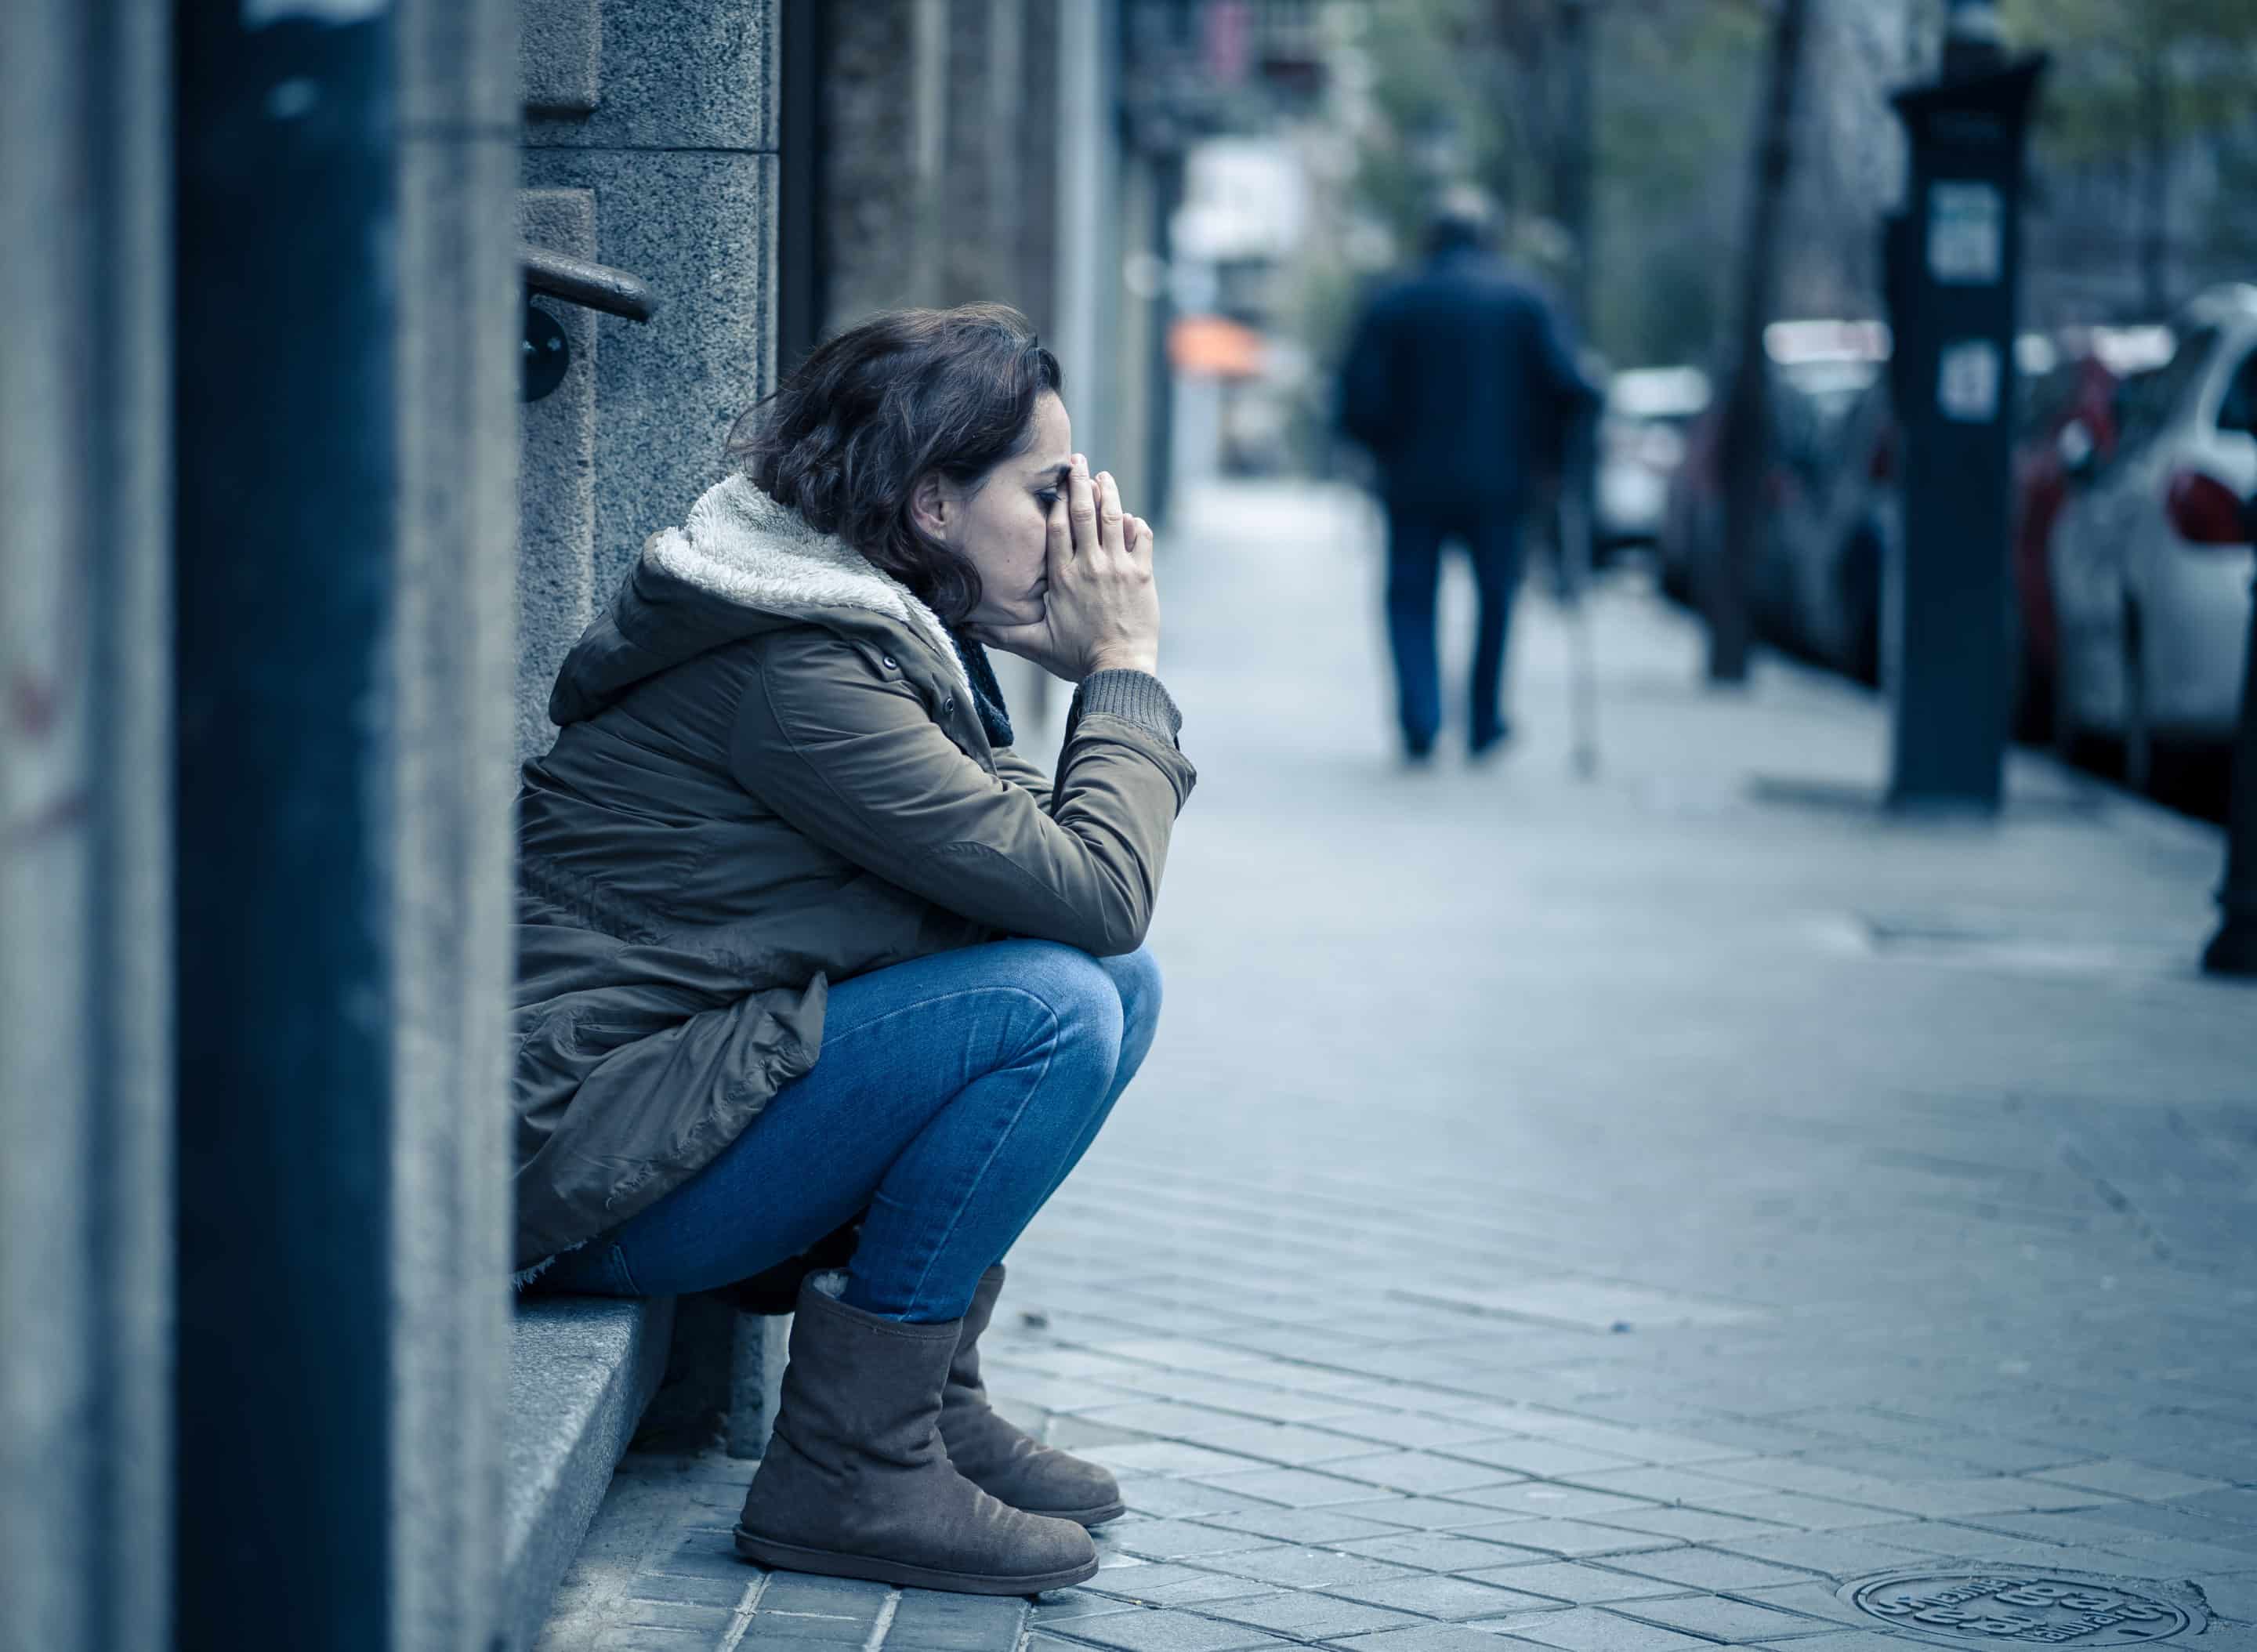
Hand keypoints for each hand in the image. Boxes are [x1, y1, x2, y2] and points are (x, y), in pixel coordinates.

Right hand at [979, 455, 1161, 682]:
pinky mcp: (1142, 575)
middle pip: (1084, 512)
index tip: (1057, 481)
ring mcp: (1117, 568)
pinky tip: (1130, 518)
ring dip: (1109, 494)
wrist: (1119, 669)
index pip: (1057, 527)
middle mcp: (1089, 565)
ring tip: (1104, 477)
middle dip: (1081, 482)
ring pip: (1113, 518)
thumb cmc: (1077, 658)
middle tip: (1078, 462)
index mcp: (1062, 576)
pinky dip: (1136, 525)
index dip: (1058, 501)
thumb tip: (967, 630)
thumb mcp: (1036, 644)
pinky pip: (1141, 538)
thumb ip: (1003, 633)